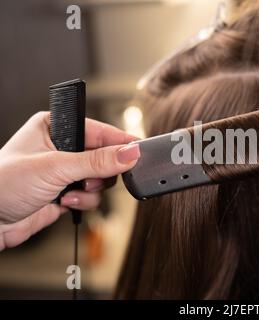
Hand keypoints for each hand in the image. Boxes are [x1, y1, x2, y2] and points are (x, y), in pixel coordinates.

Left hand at [0, 112, 140, 249]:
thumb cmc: (2, 183)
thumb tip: (130, 153)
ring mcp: (65, 171)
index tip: (139, 151)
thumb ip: (97, 161)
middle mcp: (62, 147)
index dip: (119, 142)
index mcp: (55, 127)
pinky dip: (83, 201)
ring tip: (73, 192)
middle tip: (93, 178)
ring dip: (91, 189)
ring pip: (101, 178)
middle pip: (104, 156)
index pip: (99, 130)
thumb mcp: (56, 167)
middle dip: (101, 172)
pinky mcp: (67, 192)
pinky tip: (64, 202)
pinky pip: (92, 195)